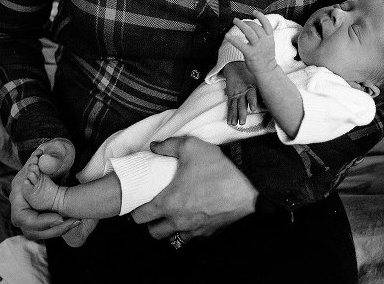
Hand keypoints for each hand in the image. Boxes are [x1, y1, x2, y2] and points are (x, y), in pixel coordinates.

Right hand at [10, 138, 79, 239]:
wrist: (50, 162)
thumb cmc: (49, 158)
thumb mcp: (50, 155)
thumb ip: (49, 157)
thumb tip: (41, 156)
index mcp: (18, 193)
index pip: (23, 217)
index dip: (40, 221)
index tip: (60, 217)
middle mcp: (20, 207)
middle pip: (31, 229)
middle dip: (52, 229)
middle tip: (73, 221)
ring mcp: (27, 214)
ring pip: (39, 233)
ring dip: (58, 230)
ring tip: (77, 221)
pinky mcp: (37, 218)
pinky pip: (46, 230)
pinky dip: (60, 228)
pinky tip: (75, 220)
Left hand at [130, 137, 256, 241]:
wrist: (248, 185)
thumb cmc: (218, 167)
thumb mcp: (191, 146)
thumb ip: (168, 146)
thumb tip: (154, 147)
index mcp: (168, 203)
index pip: (140, 217)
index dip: (136, 210)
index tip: (139, 202)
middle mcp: (179, 221)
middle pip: (154, 232)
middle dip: (151, 223)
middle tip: (155, 209)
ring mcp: (195, 230)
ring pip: (173, 238)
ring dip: (170, 229)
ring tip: (173, 215)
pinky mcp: (210, 233)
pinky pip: (192, 238)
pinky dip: (188, 231)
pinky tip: (192, 217)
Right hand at [222, 61, 259, 125]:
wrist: (235, 66)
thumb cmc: (250, 75)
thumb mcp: (257, 80)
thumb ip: (264, 90)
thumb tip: (276, 99)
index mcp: (251, 88)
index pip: (251, 96)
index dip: (252, 102)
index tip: (253, 109)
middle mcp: (242, 92)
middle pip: (241, 104)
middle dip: (242, 113)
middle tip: (242, 122)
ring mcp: (235, 95)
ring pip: (234, 107)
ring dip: (234, 116)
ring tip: (234, 124)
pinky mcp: (230, 97)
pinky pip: (230, 106)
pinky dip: (229, 114)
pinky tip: (229, 122)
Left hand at [227, 11, 276, 76]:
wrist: (267, 71)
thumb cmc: (266, 58)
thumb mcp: (268, 45)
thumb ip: (260, 36)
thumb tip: (248, 29)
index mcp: (270, 38)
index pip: (267, 24)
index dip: (261, 16)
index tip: (255, 12)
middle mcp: (264, 41)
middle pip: (255, 26)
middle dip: (246, 22)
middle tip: (238, 20)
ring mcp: (257, 47)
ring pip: (249, 32)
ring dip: (241, 24)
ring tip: (235, 20)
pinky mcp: (250, 53)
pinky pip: (240, 44)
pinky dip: (233, 39)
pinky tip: (227, 36)